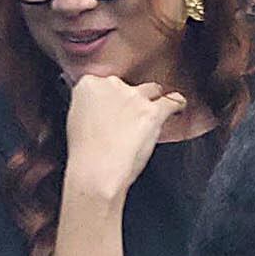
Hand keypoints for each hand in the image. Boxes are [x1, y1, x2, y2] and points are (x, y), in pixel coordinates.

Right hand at [62, 73, 183, 201]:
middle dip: (131, 100)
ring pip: (152, 90)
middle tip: (129, 121)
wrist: (95, 173)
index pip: (106, 82)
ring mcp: (133, 97)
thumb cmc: (85, 155)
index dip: (112, 98)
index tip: (114, 109)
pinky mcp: (152, 112)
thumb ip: (91, 109)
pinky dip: (177, 105)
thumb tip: (101, 112)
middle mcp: (111, 85)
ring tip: (155, 115)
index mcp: (88, 85)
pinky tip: (178, 109)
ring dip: (154, 102)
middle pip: (129, 85)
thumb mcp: (76, 121)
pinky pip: (172, 101)